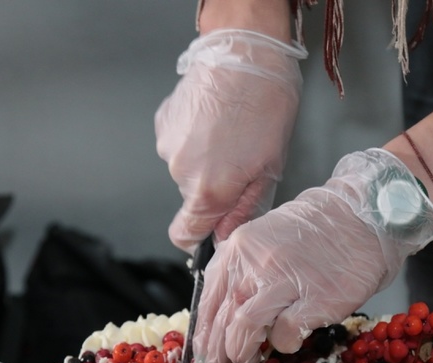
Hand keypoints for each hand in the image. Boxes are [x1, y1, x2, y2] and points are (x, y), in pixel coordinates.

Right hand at [155, 29, 306, 253]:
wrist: (246, 54)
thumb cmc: (267, 107)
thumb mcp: (269, 168)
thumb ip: (244, 209)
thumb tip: (224, 235)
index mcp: (209, 190)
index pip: (184, 234)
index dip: (198, 238)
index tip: (211, 230)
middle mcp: (180, 172)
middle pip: (192, 198)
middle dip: (214, 187)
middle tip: (241, 161)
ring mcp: (167, 145)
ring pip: (185, 169)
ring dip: (204, 160)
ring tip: (230, 134)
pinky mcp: (163, 122)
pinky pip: (177, 143)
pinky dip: (193, 138)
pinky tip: (214, 120)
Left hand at [192, 149, 432, 362]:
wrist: (359, 215)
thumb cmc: (313, 233)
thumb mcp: (263, 241)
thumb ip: (241, 273)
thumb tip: (224, 318)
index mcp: (237, 250)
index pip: (207, 302)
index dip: (203, 336)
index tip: (205, 355)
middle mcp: (254, 264)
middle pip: (222, 320)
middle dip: (217, 354)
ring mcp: (284, 281)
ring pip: (245, 329)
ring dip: (243, 352)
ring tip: (251, 360)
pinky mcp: (315, 299)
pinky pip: (286, 335)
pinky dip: (284, 344)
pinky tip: (290, 339)